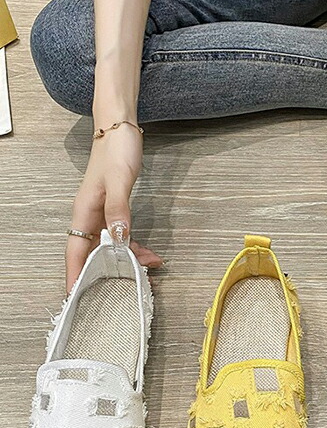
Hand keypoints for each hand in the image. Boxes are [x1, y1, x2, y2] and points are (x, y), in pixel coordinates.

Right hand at [66, 123, 162, 291]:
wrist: (120, 130)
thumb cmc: (116, 151)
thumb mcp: (119, 181)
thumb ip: (119, 210)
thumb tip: (118, 238)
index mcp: (84, 213)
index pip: (75, 252)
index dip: (75, 276)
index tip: (75, 297)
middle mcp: (89, 218)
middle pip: (94, 255)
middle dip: (107, 274)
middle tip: (128, 290)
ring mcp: (102, 216)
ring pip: (111, 249)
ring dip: (128, 261)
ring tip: (150, 269)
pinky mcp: (114, 212)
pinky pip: (121, 238)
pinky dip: (135, 248)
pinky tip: (150, 254)